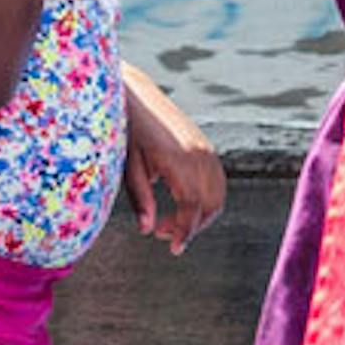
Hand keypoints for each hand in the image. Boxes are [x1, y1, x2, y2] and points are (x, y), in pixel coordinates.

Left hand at [123, 77, 225, 250]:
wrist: (137, 97)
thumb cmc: (127, 130)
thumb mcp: (129, 166)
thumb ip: (141, 199)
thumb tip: (147, 230)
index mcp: (178, 159)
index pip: (191, 205)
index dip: (185, 230)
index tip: (174, 247)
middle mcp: (199, 154)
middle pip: (210, 204)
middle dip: (191, 227)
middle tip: (163, 233)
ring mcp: (206, 149)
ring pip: (218, 196)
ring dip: (201, 216)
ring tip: (171, 221)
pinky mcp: (207, 147)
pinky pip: (216, 182)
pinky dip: (205, 200)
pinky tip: (181, 204)